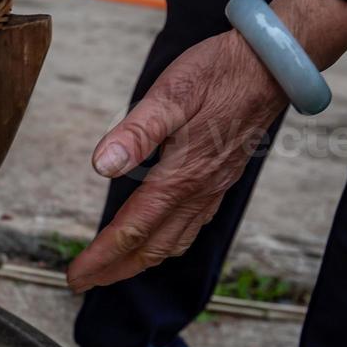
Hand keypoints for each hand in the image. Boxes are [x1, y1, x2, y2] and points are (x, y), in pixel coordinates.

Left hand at [67, 0, 346, 292]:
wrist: (273, 65)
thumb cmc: (219, 73)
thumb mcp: (172, 93)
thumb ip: (137, 132)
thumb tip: (102, 164)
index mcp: (181, 176)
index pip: (132, 230)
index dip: (100, 257)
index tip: (74, 276)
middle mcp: (199, 191)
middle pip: (151, 248)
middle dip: (114, 270)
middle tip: (82, 282)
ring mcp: (213, 189)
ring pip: (173, 243)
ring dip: (139, 262)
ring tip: (111, 271)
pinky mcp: (221, 181)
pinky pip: (191, 227)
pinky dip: (166, 244)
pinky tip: (155, 240)